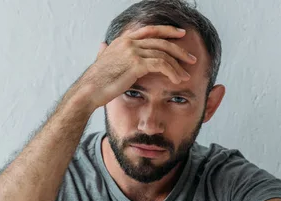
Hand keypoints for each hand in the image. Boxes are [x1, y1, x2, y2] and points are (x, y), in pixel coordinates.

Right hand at [77, 25, 197, 109]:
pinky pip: (161, 65)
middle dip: (179, 50)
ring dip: (178, 66)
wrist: (88, 90)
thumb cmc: (94, 81)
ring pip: (163, 54)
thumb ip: (104, 51)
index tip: (180, 34)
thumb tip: (102, 46)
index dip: (167, 31)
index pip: (150, 30)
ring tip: (186, 75)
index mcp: (123, 40)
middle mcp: (129, 42)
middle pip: (161, 41)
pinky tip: (176, 80)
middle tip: (191, 59)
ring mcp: (133, 51)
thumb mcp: (100, 60)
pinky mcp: (136, 64)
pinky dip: (172, 72)